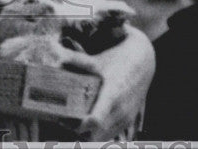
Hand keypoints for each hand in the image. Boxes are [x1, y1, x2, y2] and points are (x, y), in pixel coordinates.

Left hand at [64, 24, 154, 140]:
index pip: (95, 120)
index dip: (78, 125)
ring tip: (74, 121)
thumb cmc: (118, 59)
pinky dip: (98, 133)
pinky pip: (111, 135)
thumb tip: (54, 60)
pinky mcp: (128, 120)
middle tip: (65, 120)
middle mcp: (121, 109)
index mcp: (112, 94)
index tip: (64, 118)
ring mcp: (126, 117)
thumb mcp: (96, 60)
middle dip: (78, 132)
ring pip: (103, 138)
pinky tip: (87, 123)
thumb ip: (75, 61)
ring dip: (88, 134)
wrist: (143, 61)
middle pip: (95, 135)